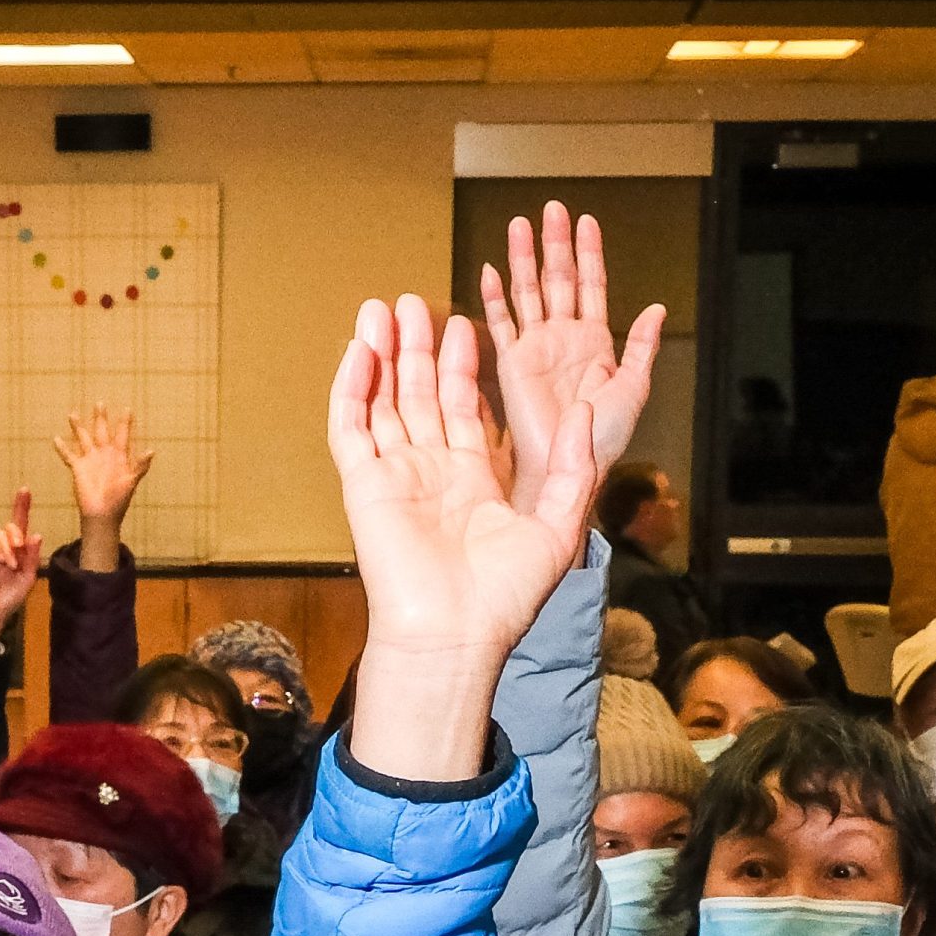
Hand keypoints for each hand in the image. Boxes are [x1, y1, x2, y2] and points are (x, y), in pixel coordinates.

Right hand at [0, 487, 46, 656]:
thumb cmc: (11, 596)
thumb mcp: (29, 577)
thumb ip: (33, 557)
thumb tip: (36, 535)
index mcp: (18, 549)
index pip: (19, 523)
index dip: (22, 506)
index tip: (25, 489)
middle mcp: (4, 546)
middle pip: (10, 525)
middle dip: (17, 533)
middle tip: (20, 547)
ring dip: (8, 547)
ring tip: (11, 564)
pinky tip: (2, 560)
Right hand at [55, 403, 149, 563]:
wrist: (102, 514)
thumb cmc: (119, 500)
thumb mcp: (131, 482)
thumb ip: (140, 466)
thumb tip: (151, 451)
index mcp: (119, 456)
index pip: (122, 434)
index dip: (125, 423)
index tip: (127, 409)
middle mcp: (104, 454)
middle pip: (102, 431)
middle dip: (100, 417)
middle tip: (100, 403)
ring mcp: (90, 460)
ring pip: (83, 438)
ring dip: (78, 427)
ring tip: (73, 414)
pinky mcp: (78, 469)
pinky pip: (69, 456)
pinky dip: (62, 448)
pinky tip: (56, 439)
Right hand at [332, 290, 606, 786]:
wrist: (455, 635)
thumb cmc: (506, 598)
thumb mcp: (559, 524)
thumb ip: (575, 465)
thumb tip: (584, 409)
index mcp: (472, 479)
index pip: (462, 407)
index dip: (462, 365)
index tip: (466, 323)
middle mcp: (430, 472)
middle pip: (418, 394)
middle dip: (417, 347)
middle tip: (415, 300)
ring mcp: (393, 476)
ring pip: (382, 402)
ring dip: (382, 355)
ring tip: (384, 306)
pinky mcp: (364, 486)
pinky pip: (350, 428)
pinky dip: (351, 387)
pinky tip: (361, 349)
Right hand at [476, 200, 666, 486]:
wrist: (567, 465)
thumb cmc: (601, 438)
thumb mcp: (634, 387)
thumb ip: (642, 346)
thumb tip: (656, 309)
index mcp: (594, 341)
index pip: (591, 284)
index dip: (589, 253)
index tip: (586, 221)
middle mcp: (563, 338)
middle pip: (558, 278)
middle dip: (555, 243)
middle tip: (552, 209)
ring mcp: (536, 348)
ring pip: (528, 292)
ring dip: (524, 259)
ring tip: (520, 226)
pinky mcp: (512, 363)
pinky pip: (502, 324)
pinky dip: (495, 298)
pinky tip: (491, 271)